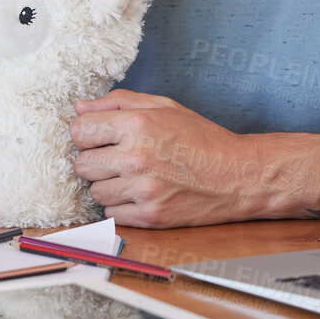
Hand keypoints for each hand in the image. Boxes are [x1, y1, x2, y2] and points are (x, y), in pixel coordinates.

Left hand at [70, 89, 267, 227]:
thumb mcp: (164, 106)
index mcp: (138, 125)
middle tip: (118, 159)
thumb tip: (80, 109)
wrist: (240, 175)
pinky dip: (121, 207)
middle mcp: (137, 157)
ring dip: (109, 186)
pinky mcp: (151, 217)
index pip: (79, 131)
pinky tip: (141, 195)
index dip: (87, 134)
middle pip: (82, 164)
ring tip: (134, 178)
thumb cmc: (201, 138)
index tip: (99, 138)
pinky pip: (111, 215)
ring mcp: (144, 190)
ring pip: (95, 192)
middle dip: (96, 161)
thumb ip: (119, 102)